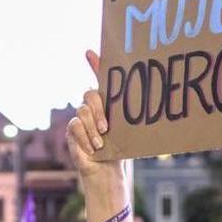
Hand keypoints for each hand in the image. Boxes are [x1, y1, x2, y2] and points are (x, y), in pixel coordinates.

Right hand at [66, 51, 125, 182]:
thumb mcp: (127, 130)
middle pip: (90, 94)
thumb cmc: (120, 149)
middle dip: (98, 110)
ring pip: (83, 111)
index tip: (89, 52)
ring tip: (101, 143)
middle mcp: (92, 106)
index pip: (99, 77)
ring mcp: (81, 116)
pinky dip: (85, 138)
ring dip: (93, 129)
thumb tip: (148, 103)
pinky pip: (76, 125)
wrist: (108, 170)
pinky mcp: (72, 129)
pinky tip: (92, 148)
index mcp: (107, 102)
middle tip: (106, 128)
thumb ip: (130, 116)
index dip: (94, 63)